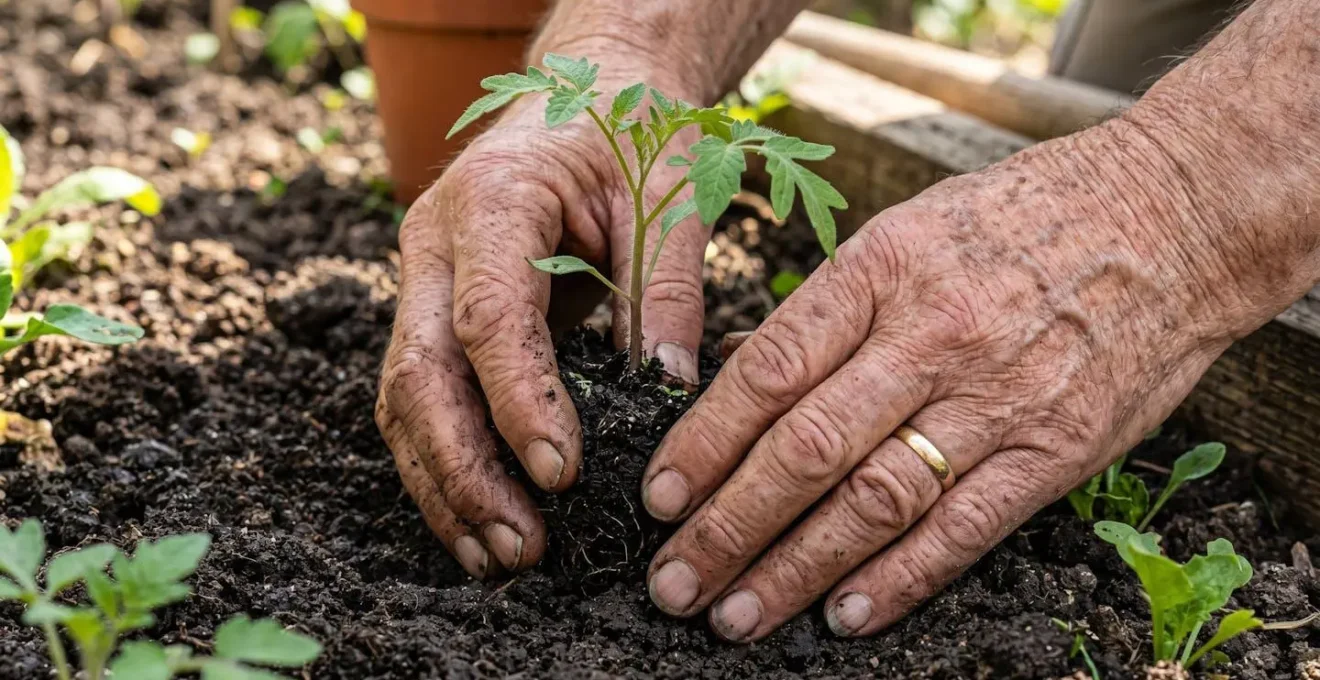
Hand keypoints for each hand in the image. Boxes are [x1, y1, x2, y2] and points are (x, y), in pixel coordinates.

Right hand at [376, 82, 704, 577]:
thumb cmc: (633, 132)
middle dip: (465, 469)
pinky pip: (425, 398)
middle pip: (420, 373)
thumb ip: (668, 289)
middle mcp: (434, 244)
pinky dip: (447, 465)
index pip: (487, 319)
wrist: (590, 91)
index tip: (563, 473)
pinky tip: (482, 520)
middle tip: (523, 543)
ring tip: (500, 554)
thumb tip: (672, 390)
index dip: (518, 403)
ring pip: (405, 399)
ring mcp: (424, 280)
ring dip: (447, 484)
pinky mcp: (437, 312)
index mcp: (490, 201)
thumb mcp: (670, 193)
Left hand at [640, 117, 1254, 640]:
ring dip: (796, 569)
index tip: (660, 496)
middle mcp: (932, 336)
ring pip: (874, 500)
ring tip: (738, 614)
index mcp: (881, 270)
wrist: (1169, 212)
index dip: (703, 443)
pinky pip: (964, 528)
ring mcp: (997, 397)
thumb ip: (829, 307)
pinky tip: (845, 615)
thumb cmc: (1023, 216)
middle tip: (676, 582)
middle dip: (729, 527)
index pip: (768, 371)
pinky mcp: (1057, 448)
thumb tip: (739, 374)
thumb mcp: (909, 229)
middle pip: (806, 449)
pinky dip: (899, 579)